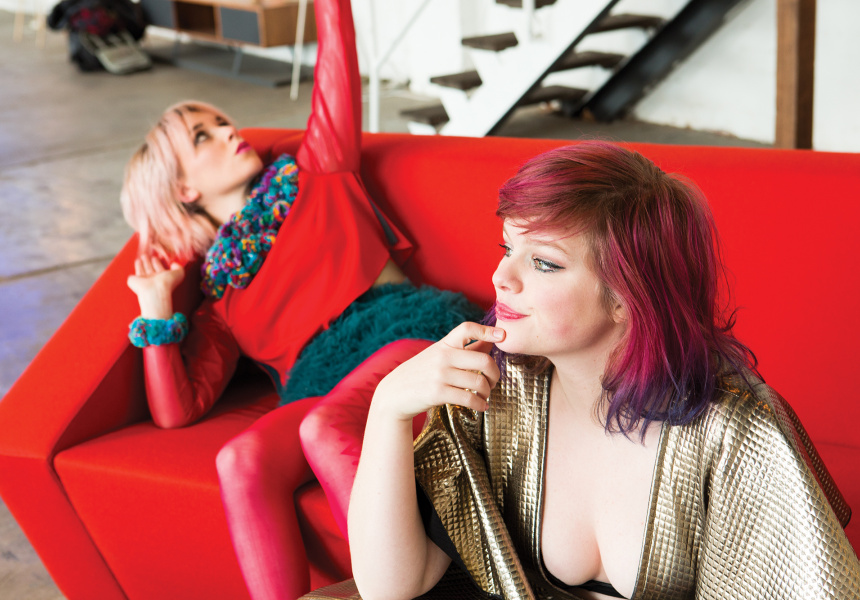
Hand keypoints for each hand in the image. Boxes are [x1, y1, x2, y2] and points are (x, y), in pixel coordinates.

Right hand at [126, 255, 184, 318]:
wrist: (154, 290)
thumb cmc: (167, 284)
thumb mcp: (179, 273)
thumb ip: (178, 267)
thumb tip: (174, 264)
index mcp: (163, 278)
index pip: (160, 268)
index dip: (159, 262)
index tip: (159, 256)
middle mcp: (153, 279)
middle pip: (151, 268)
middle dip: (150, 261)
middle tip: (148, 255)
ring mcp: (144, 280)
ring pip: (143, 269)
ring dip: (143, 263)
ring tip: (143, 256)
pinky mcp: (135, 281)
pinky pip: (135, 274)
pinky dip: (136, 268)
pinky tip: (137, 263)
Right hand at [371, 322, 505, 421]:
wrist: (394, 394)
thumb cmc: (420, 374)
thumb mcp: (438, 356)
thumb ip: (463, 349)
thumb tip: (490, 341)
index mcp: (443, 344)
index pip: (466, 329)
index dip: (486, 330)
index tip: (502, 335)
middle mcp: (443, 356)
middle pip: (484, 361)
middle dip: (495, 374)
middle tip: (494, 382)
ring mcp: (440, 375)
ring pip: (479, 382)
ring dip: (488, 392)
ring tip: (485, 396)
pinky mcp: (438, 393)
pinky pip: (469, 398)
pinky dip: (480, 404)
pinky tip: (481, 406)